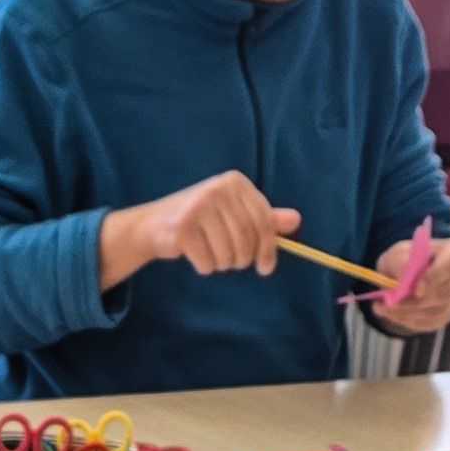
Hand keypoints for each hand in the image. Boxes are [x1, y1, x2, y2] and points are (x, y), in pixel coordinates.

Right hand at [100, 169, 296, 289]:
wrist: (153, 224)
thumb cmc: (200, 220)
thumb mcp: (233, 213)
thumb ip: (263, 218)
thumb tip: (296, 220)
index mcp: (235, 182)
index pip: (263, 221)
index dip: (269, 249)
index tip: (266, 268)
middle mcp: (217, 189)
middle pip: (247, 240)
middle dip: (241, 259)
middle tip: (230, 261)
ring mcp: (198, 207)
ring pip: (228, 254)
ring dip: (222, 264)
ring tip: (210, 253)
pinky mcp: (182, 228)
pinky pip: (208, 262)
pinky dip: (204, 267)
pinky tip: (195, 255)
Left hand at [372, 233, 449, 336]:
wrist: (408, 272)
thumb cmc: (406, 258)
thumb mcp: (399, 252)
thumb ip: (400, 261)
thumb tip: (403, 276)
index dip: (434, 278)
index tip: (415, 289)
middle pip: (446, 293)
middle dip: (415, 301)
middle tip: (388, 303)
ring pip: (438, 311)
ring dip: (408, 313)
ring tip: (382, 309)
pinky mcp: (449, 314)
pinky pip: (432, 322)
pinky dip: (410, 321)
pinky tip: (393, 315)